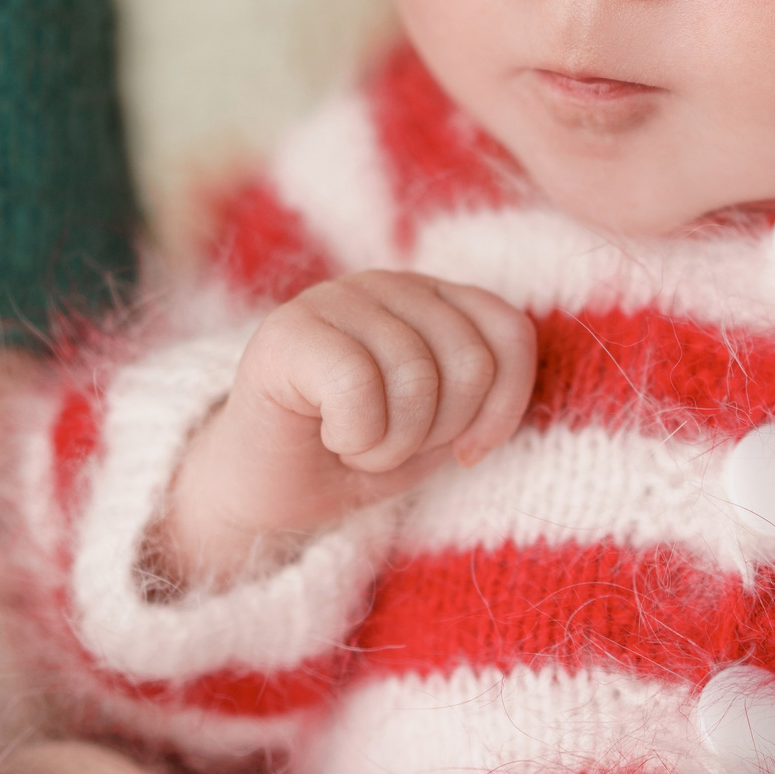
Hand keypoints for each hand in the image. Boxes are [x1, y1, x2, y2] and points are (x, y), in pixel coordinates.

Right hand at [154, 271, 536, 591]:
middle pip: (470, 362)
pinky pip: (358, 384)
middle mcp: (391, 284)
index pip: (510, 333)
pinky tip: (330, 436)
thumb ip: (483, 394)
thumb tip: (507, 393)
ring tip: (357, 442)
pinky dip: (356, 436)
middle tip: (389, 444)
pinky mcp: (289, 329)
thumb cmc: (358, 454)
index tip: (465, 450)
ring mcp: (338, 297)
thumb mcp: (441, 429)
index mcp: (436, 299)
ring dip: (391, 443)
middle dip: (437, 433)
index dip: (502, 408)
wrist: (264, 489)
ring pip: (417, 377)